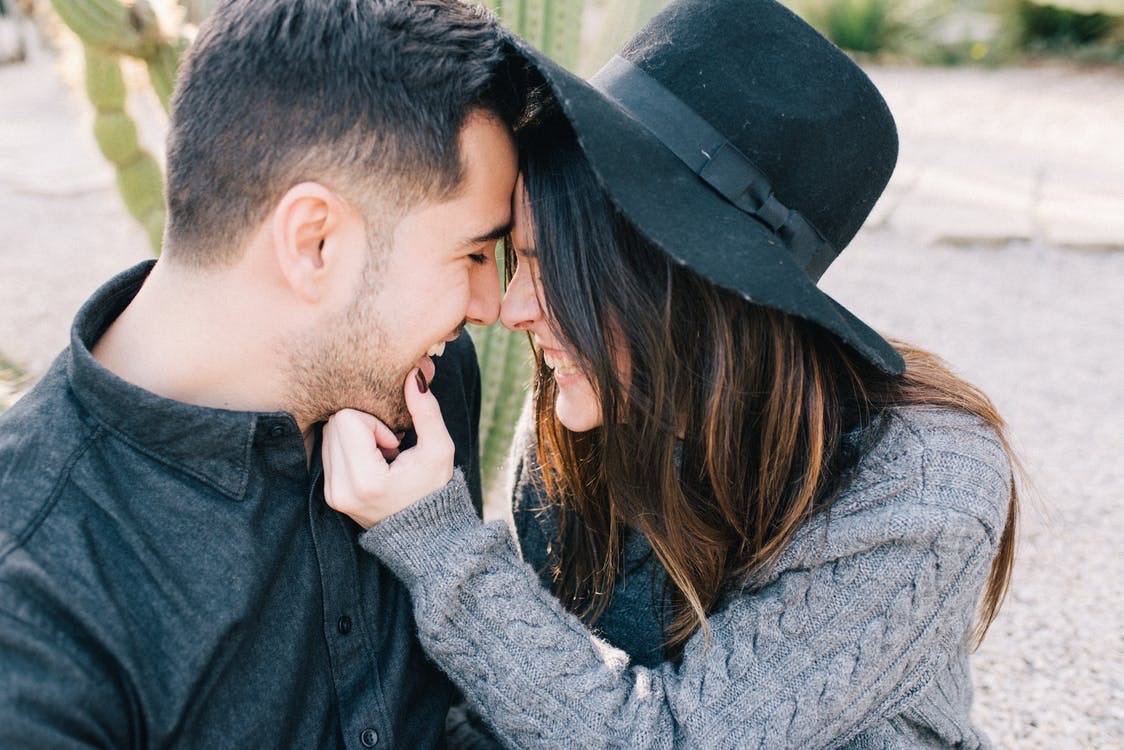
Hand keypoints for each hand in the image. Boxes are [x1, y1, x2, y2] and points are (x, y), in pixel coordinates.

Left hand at [323, 370, 454, 527]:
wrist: (425, 535)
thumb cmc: (435, 490)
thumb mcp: (440, 450)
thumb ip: (426, 410)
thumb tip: (412, 374)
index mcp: (364, 481)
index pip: (346, 420)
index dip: (374, 423)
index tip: (395, 444)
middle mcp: (340, 490)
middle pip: (334, 424)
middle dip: (363, 427)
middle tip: (389, 449)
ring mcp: (331, 494)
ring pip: (329, 434)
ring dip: (356, 437)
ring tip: (382, 458)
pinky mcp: (329, 493)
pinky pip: (329, 449)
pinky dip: (350, 449)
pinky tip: (374, 465)